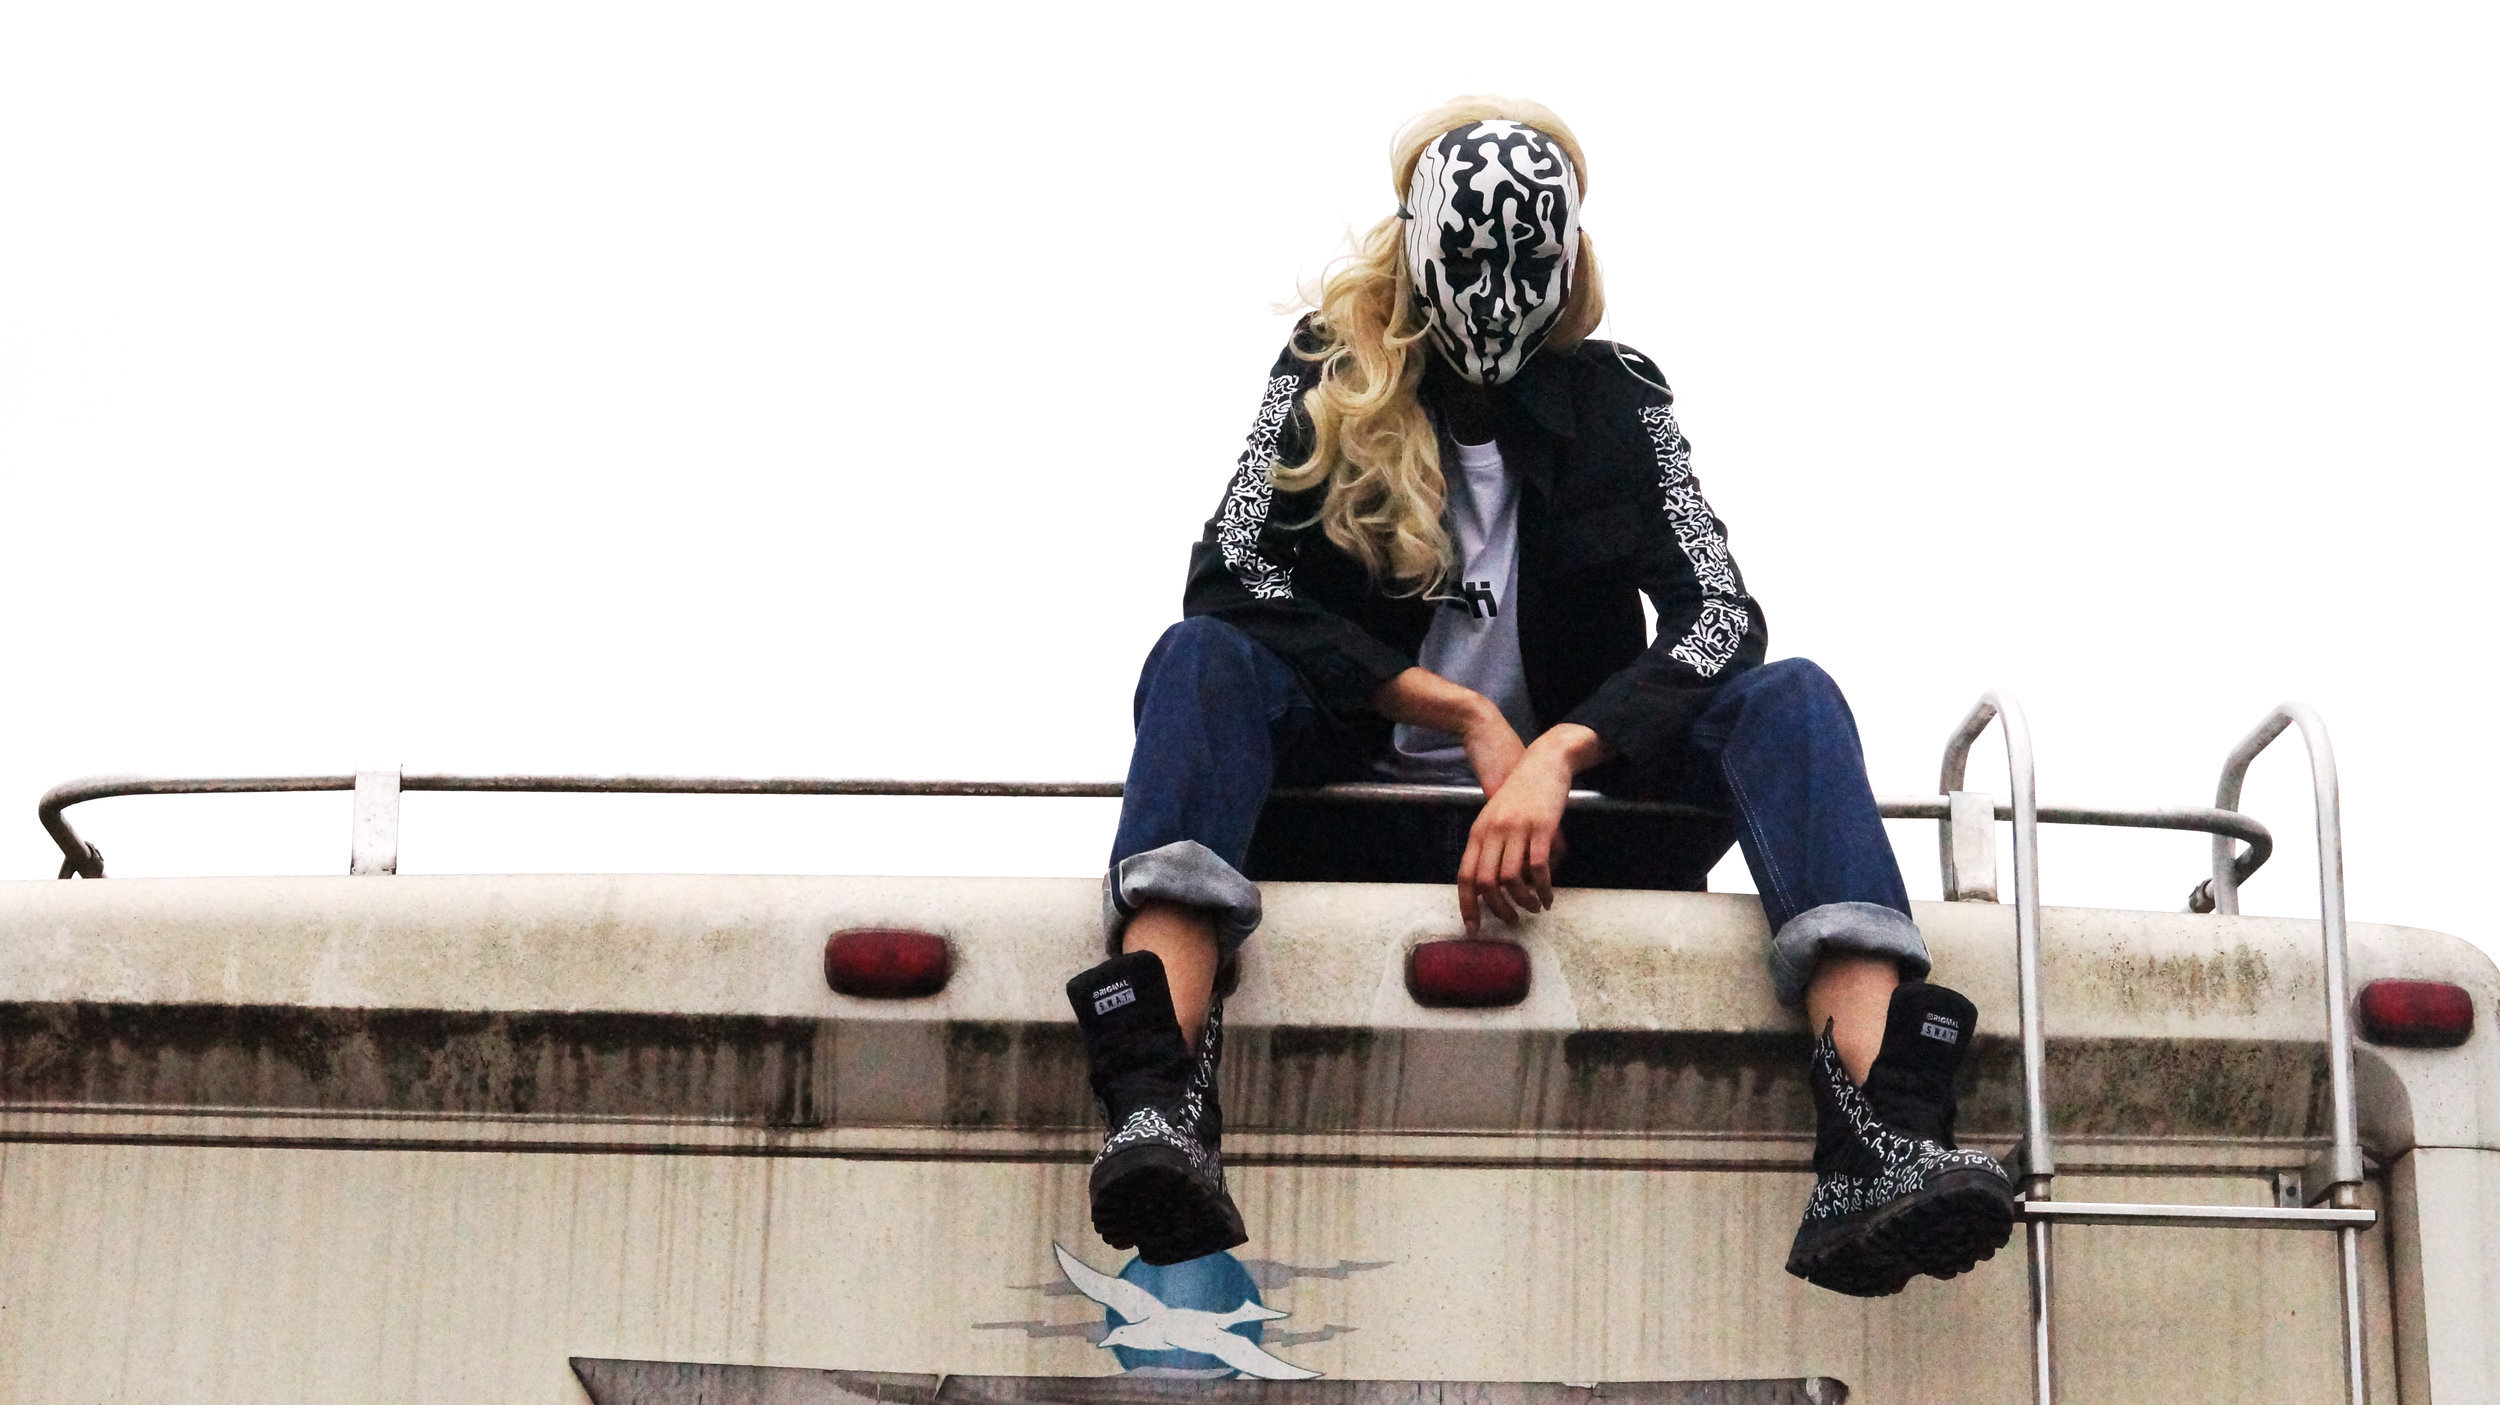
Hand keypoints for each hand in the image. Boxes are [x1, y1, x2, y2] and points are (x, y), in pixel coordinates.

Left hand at [1457, 723, 1606, 934]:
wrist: (1544, 762)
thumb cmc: (1521, 793)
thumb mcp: (1497, 818)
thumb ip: (1493, 847)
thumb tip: (1498, 885)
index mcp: (1478, 832)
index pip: (1465, 876)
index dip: (1468, 906)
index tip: (1474, 929)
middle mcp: (1493, 832)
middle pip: (1486, 882)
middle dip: (1499, 909)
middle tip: (1513, 920)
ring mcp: (1516, 829)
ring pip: (1512, 878)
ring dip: (1524, 901)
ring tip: (1535, 908)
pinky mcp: (1541, 828)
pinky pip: (1539, 867)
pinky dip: (1544, 888)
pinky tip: (1549, 896)